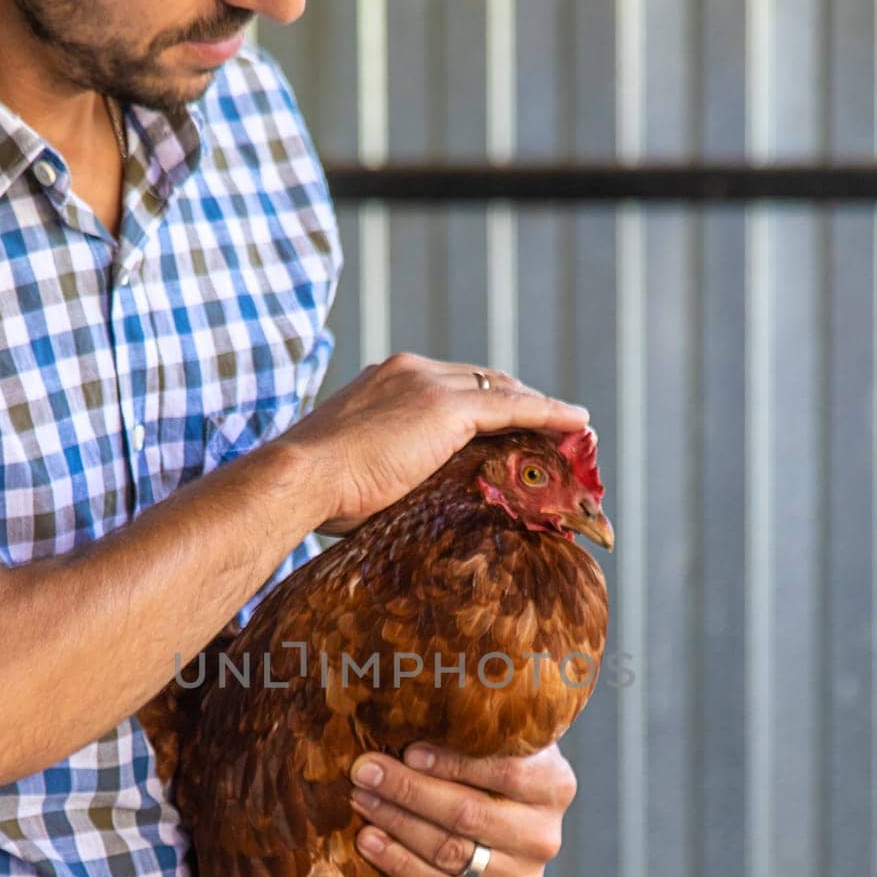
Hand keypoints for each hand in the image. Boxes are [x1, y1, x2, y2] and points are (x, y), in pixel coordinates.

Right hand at [282, 354, 589, 534]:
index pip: (450, 387)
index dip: (483, 406)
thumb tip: (402, 505)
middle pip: (482, 382)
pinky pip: (513, 406)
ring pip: (502, 391)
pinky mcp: (446, 408)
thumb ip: (389, 472)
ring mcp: (428, 384)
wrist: (300, 478)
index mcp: (385, 381)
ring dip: (539, 410)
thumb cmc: (317, 492)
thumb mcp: (358, 473)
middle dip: (518, 403)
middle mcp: (410, 371)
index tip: (506, 429)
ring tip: (571, 430)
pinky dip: (548, 412)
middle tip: (548, 429)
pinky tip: (576, 423)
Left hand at [348, 742, 577, 876]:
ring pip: (448, 852)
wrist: (514, 821)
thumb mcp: (501, 741)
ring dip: (396, 824)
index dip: (452, 762)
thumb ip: (475, 730)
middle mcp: (544, 837)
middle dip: (408, 791)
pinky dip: (398, 864)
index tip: (408, 750)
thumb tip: (413, 708)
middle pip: (468, 814)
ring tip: (360, 800)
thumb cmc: (496, 766)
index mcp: (555, 785)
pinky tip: (368, 840)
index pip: (504, 772)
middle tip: (365, 772)